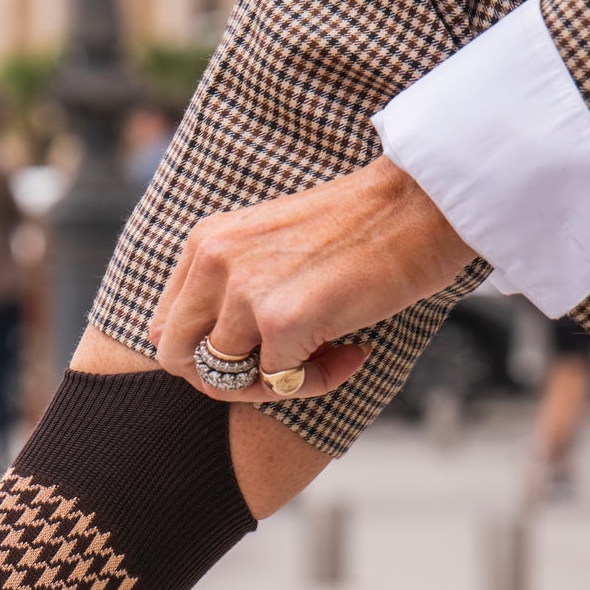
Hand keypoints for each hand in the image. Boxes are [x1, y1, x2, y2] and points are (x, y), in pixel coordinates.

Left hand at [150, 156, 474, 401]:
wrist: (422, 205)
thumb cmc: (357, 228)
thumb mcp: (266, 246)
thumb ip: (224, 290)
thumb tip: (178, 354)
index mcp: (205, 242)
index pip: (166, 330)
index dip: (207, 356)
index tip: (257, 349)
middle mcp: (214, 263)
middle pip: (183, 363)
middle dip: (228, 381)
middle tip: (281, 369)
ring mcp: (244, 292)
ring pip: (229, 380)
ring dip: (278, 383)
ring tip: (330, 354)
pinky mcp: (281, 320)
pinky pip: (280, 384)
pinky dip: (318, 381)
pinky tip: (353, 351)